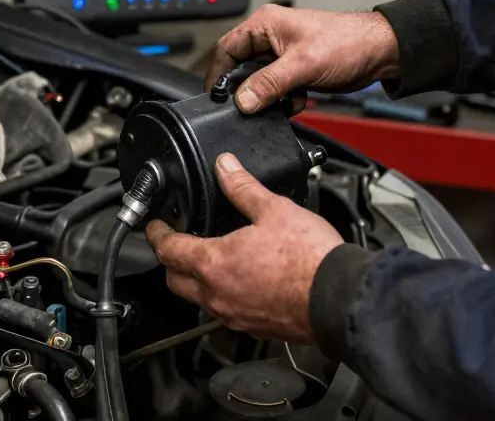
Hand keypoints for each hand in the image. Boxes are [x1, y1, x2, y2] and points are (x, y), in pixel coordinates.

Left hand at [145, 153, 343, 342]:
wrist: (339, 298)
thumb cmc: (310, 260)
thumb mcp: (273, 209)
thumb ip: (243, 188)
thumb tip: (226, 168)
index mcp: (213, 264)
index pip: (167, 250)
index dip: (156, 234)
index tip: (156, 226)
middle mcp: (217, 295)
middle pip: (174, 280)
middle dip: (170, 261)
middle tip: (177, 243)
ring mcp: (234, 315)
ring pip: (199, 299)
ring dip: (196, 281)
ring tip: (210, 259)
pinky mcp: (254, 328)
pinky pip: (225, 312)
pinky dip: (223, 295)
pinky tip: (242, 281)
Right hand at [205, 5, 400, 113]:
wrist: (379, 52)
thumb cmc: (347, 42)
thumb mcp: (303, 64)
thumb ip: (269, 83)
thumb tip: (242, 100)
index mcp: (265, 24)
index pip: (226, 48)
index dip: (218, 73)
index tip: (215, 98)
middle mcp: (269, 38)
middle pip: (240, 67)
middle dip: (246, 90)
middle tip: (247, 107)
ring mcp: (282, 55)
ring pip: (258, 82)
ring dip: (266, 97)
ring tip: (278, 102)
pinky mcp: (294, 70)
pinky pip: (275, 89)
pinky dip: (281, 100)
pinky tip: (294, 102)